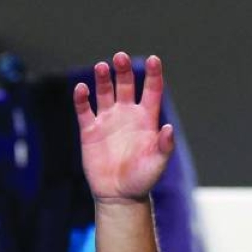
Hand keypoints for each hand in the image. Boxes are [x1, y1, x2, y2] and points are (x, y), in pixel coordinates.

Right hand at [73, 52, 174, 201]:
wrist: (119, 195)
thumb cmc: (143, 179)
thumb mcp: (158, 163)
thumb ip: (164, 146)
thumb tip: (169, 128)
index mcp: (147, 120)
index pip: (151, 91)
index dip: (153, 75)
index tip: (154, 59)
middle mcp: (127, 115)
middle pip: (126, 85)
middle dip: (123, 70)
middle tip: (120, 57)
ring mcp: (108, 120)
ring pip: (105, 92)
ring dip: (103, 79)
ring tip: (102, 67)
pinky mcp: (90, 130)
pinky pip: (84, 110)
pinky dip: (81, 98)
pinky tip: (81, 88)